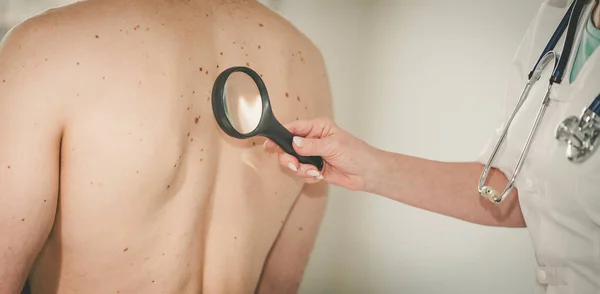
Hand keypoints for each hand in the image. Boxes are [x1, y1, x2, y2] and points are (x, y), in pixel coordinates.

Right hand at [263, 118, 380, 190]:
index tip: (270, 144)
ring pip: (293, 162)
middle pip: (288, 148)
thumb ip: (311, 145)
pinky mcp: (314, 168)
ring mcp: (313, 154)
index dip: (279, 136)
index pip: (293, 128)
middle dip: (289, 159)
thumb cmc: (356, 153)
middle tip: (294, 165)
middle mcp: (313, 140)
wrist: (367, 173)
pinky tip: (319, 176)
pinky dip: (308, 177)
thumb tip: (294, 142)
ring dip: (301, 170)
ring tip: (314, 172)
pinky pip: (301, 173)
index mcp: (317, 128)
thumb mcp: (333, 146)